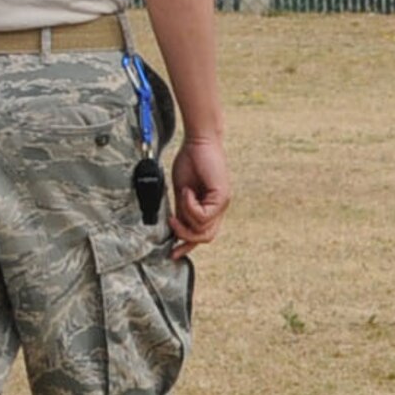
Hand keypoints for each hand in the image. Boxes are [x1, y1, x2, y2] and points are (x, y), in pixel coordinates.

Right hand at [168, 136, 230, 255]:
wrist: (198, 141)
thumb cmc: (190, 161)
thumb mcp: (181, 193)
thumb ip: (181, 211)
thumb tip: (174, 228)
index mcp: (209, 208)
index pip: (202, 235)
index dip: (187, 245)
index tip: (172, 252)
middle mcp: (218, 208)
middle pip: (206, 237)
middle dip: (186, 235)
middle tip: (172, 222)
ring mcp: (222, 203)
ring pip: (204, 229)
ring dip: (186, 216)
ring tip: (182, 196)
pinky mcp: (222, 196)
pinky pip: (204, 215)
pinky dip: (190, 206)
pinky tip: (187, 192)